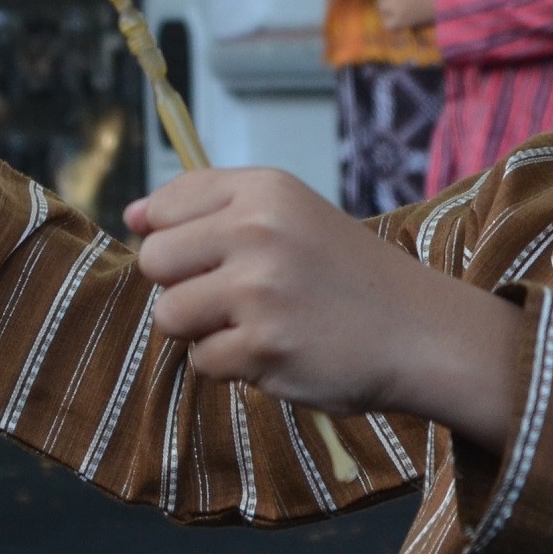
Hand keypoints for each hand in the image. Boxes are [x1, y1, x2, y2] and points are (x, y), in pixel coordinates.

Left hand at [123, 168, 524, 447]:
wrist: (420, 331)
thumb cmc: (347, 274)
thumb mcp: (290, 213)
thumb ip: (211, 207)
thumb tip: (132, 216)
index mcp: (263, 189)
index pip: (164, 206)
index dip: (175, 239)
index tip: (213, 255)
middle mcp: (258, 230)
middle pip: (154, 261)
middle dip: (181, 286)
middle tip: (232, 295)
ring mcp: (260, 290)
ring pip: (169, 316)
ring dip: (202, 330)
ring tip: (254, 324)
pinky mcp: (264, 347)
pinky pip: (202, 360)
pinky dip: (231, 364)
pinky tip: (274, 350)